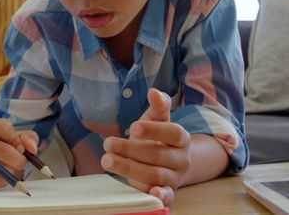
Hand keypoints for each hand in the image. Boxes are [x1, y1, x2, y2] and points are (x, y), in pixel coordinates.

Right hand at [0, 118, 37, 190]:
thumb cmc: (3, 145)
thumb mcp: (16, 136)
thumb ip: (28, 138)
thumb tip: (32, 148)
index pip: (5, 128)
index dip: (18, 139)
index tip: (20, 146)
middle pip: (4, 150)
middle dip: (19, 158)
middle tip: (21, 160)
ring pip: (2, 168)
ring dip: (12, 169)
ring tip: (8, 165)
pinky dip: (5, 180)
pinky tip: (0, 174)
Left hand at [101, 88, 190, 204]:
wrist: (165, 163)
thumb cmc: (157, 138)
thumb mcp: (157, 120)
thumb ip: (158, 107)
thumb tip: (154, 91)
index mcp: (182, 138)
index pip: (173, 133)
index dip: (154, 130)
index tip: (133, 127)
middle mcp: (182, 159)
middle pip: (158, 155)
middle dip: (131, 150)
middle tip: (108, 143)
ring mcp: (174, 177)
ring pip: (155, 175)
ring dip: (129, 168)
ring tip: (107, 160)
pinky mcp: (167, 192)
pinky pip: (168, 197)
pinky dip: (162, 197)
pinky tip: (152, 193)